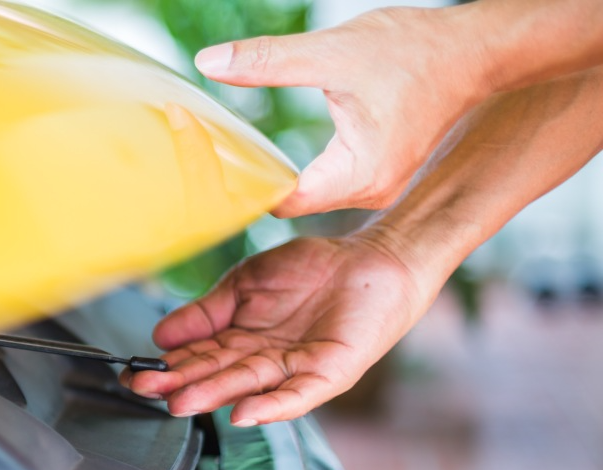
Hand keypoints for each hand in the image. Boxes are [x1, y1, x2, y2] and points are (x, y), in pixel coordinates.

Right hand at [122, 236, 424, 424]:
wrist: (372, 258)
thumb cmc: (313, 269)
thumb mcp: (245, 283)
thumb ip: (206, 311)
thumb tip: (161, 334)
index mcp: (241, 340)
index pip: (198, 356)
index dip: (167, 364)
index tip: (135, 372)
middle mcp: (264, 361)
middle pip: (217, 374)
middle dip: (181, 383)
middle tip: (147, 389)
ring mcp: (296, 368)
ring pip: (249, 385)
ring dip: (215, 397)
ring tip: (180, 402)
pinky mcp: (330, 371)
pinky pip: (298, 394)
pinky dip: (271, 406)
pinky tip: (244, 414)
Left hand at [195, 6, 489, 216]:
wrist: (478, 50)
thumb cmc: (415, 51)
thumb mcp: (333, 52)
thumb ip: (268, 61)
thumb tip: (209, 62)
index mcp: (358, 174)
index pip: (284, 200)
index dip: (247, 185)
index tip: (214, 166)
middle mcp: (369, 191)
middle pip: (294, 200)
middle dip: (258, 180)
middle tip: (214, 160)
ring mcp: (377, 185)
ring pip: (312, 192)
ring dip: (280, 174)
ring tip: (241, 154)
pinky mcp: (380, 172)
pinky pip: (330, 180)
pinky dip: (304, 166)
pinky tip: (278, 151)